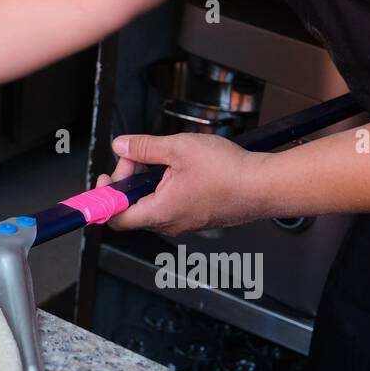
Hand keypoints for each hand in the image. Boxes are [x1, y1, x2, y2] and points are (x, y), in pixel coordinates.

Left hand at [95, 132, 268, 234]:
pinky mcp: (198, 217)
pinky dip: (165, 186)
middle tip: (139, 155)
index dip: (105, 198)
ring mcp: (185, 222)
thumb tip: (121, 146)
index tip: (106, 178)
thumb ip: (144, 147)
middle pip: (132, 207)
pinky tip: (179, 168)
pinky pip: (170, 204)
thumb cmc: (229, 172)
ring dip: (148, 181)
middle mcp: (170, 224)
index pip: (116, 218)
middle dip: (129, 179)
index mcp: (160, 212)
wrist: (265, 186)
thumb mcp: (178, 148)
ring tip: (163, 159)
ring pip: (152, 205)